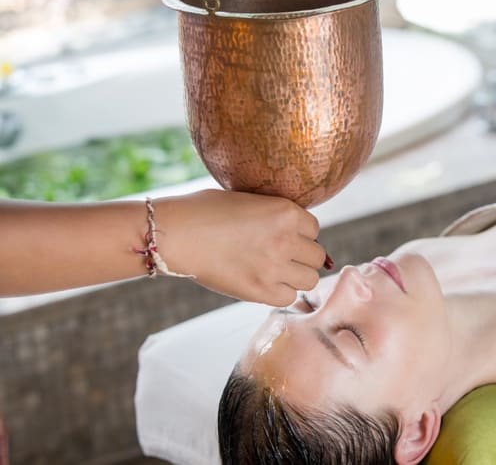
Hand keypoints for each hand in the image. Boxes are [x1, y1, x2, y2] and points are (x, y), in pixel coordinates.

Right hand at [153, 189, 326, 305]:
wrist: (176, 234)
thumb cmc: (204, 211)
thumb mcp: (248, 200)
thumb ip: (275, 214)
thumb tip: (294, 229)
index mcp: (286, 212)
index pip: (314, 229)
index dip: (300, 234)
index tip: (286, 236)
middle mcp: (286, 240)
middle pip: (317, 256)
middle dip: (302, 256)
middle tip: (282, 256)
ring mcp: (274, 268)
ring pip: (310, 279)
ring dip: (297, 276)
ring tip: (277, 271)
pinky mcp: (259, 291)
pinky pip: (288, 297)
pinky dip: (280, 292)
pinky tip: (264, 283)